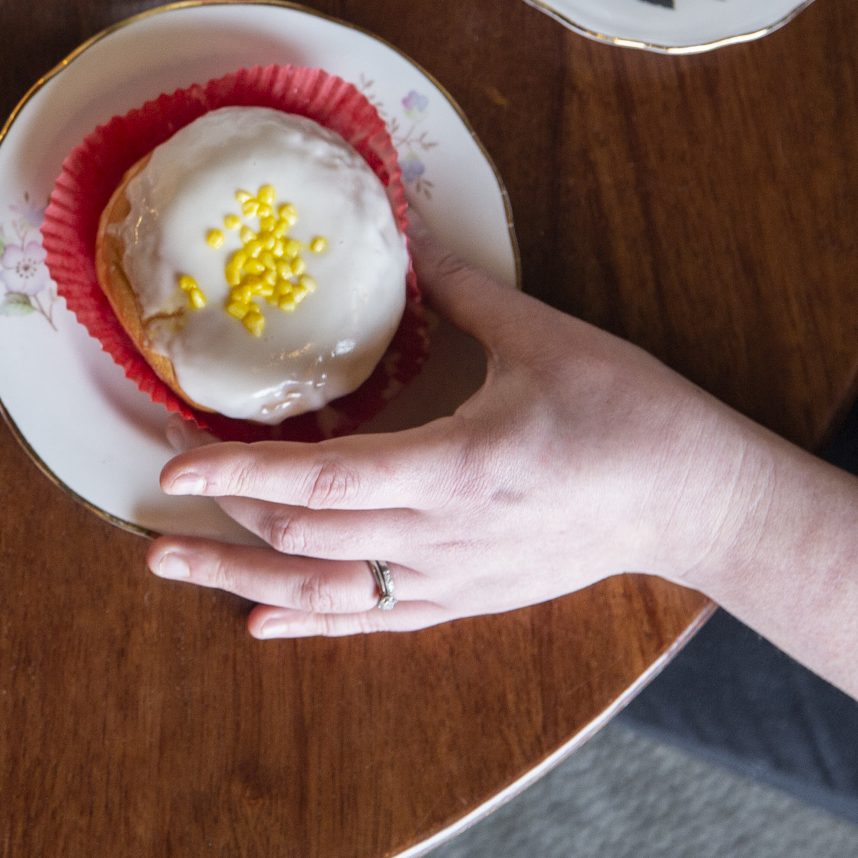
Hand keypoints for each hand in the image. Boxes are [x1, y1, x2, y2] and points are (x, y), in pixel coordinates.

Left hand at [143, 233, 766, 636]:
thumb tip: (410, 234)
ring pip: (328, 593)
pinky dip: (309, 624)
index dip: (242, 475)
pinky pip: (375, 622)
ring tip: (170, 565)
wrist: (701, 502)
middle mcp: (443, 537)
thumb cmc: (631, 414)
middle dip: (224, 519)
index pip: (325, 482)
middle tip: (156, 498)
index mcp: (456, 469)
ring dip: (241, 578)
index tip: (176, 468)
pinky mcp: (469, 600)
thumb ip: (465, 291)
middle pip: (309, 540)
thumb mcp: (548, 338)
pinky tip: (256, 621)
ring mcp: (454, 578)